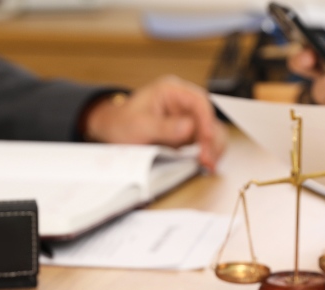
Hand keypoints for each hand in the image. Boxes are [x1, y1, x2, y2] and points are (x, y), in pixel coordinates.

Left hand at [82, 75, 226, 171]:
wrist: (112, 132)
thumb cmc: (121, 122)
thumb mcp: (139, 125)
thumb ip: (163, 126)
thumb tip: (188, 128)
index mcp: (171, 91)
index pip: (198, 101)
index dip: (206, 119)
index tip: (206, 137)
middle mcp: (182, 104)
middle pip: (208, 118)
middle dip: (211, 139)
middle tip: (206, 158)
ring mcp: (186, 119)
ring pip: (210, 132)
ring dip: (212, 148)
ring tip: (207, 164)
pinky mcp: (186, 135)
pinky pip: (203, 143)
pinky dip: (207, 153)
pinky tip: (205, 163)